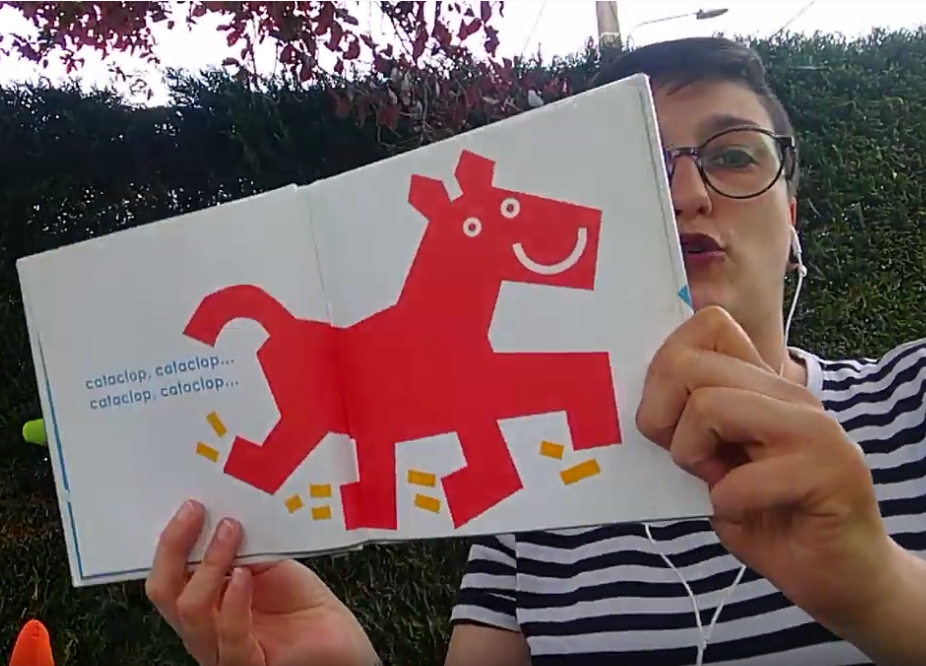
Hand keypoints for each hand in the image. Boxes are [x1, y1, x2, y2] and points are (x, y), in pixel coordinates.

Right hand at [145, 500, 378, 665]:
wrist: (335, 634)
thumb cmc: (300, 601)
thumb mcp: (264, 563)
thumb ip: (240, 547)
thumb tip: (221, 514)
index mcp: (202, 601)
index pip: (167, 576)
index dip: (170, 541)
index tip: (190, 507)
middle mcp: (202, 629)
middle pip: (166, 594)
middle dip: (176, 548)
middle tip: (199, 513)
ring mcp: (221, 651)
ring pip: (191, 613)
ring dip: (210, 565)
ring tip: (230, 533)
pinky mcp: (247, 665)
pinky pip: (231, 636)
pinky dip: (234, 601)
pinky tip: (243, 576)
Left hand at [635, 306, 893, 630]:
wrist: (843, 576)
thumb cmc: (769, 518)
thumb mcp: (713, 462)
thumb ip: (688, 423)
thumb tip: (638, 401)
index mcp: (762, 384)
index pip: (706, 325)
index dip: (665, 369)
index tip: (670, 420)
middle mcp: (790, 394)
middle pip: (689, 363)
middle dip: (661, 417)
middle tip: (689, 461)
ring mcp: (813, 428)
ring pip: (708, 405)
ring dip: (692, 456)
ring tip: (720, 486)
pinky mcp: (828, 471)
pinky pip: (738, 479)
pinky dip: (726, 504)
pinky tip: (747, 515)